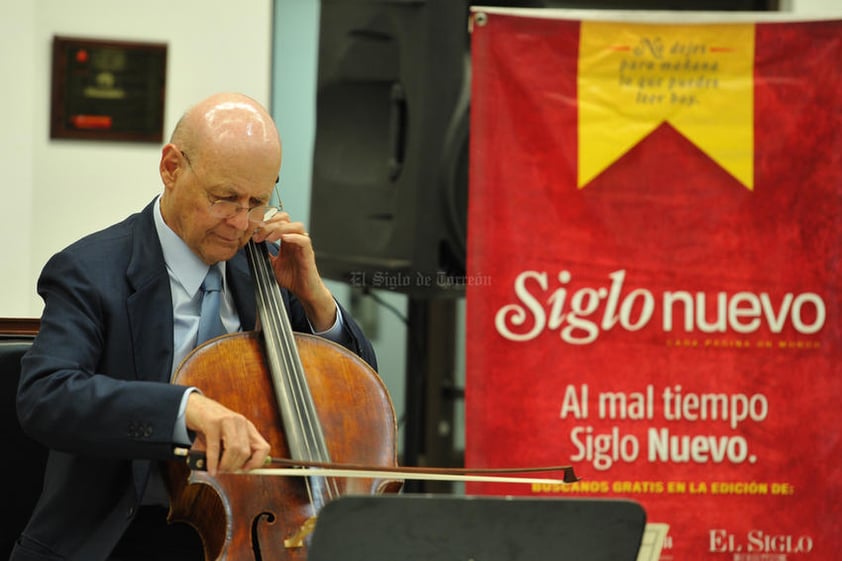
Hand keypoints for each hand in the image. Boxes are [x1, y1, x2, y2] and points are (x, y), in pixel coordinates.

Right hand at [184, 392, 270, 475]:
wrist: (194, 406)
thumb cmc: (211, 425)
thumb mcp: (227, 436)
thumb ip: (234, 450)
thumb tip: (240, 470)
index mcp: (247, 427)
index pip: (263, 448)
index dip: (257, 462)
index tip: (245, 469)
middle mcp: (240, 422)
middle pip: (246, 452)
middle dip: (235, 466)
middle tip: (226, 470)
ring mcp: (227, 420)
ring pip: (234, 449)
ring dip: (225, 465)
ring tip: (218, 469)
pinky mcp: (212, 422)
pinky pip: (215, 447)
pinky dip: (213, 462)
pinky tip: (211, 470)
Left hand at [252, 209, 336, 330]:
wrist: (304, 291)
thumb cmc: (291, 278)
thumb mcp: (272, 264)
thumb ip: (265, 254)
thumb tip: (252, 247)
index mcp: (286, 239)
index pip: (278, 219)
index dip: (266, 220)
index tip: (254, 228)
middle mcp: (295, 239)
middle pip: (286, 219)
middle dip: (270, 223)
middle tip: (258, 234)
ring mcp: (302, 245)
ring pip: (296, 226)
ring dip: (280, 229)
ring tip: (268, 238)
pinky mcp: (308, 253)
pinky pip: (304, 240)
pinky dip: (293, 237)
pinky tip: (283, 239)